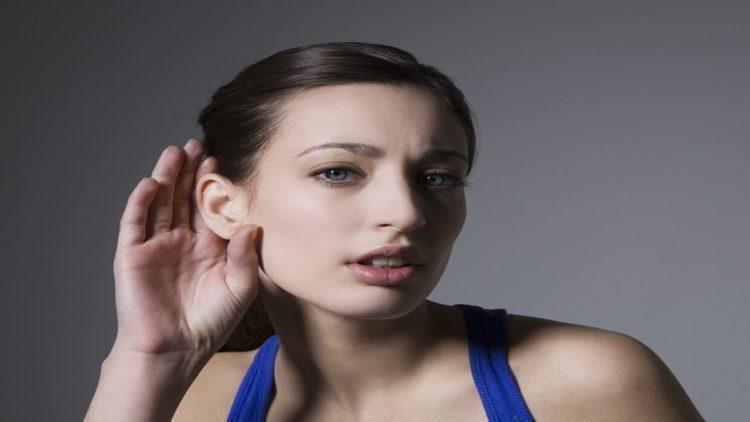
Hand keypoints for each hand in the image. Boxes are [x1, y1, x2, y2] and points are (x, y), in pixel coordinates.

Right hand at [110, 139, 260, 363]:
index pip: (210, 207)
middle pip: (184, 197)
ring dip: (166, 177)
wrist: (175, 350)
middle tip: (198, 144)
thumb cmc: (210, 322)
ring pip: (160, 203)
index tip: (222, 161)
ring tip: (175, 152)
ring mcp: (156, 245)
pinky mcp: (133, 255)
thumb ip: (246, 257)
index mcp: (208, 246)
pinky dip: (141, 203)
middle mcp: (182, 241)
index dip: (213, 185)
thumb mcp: (239, 288)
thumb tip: (253, 225)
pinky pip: (135, 224)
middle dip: (190, 172)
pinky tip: (151, 183)